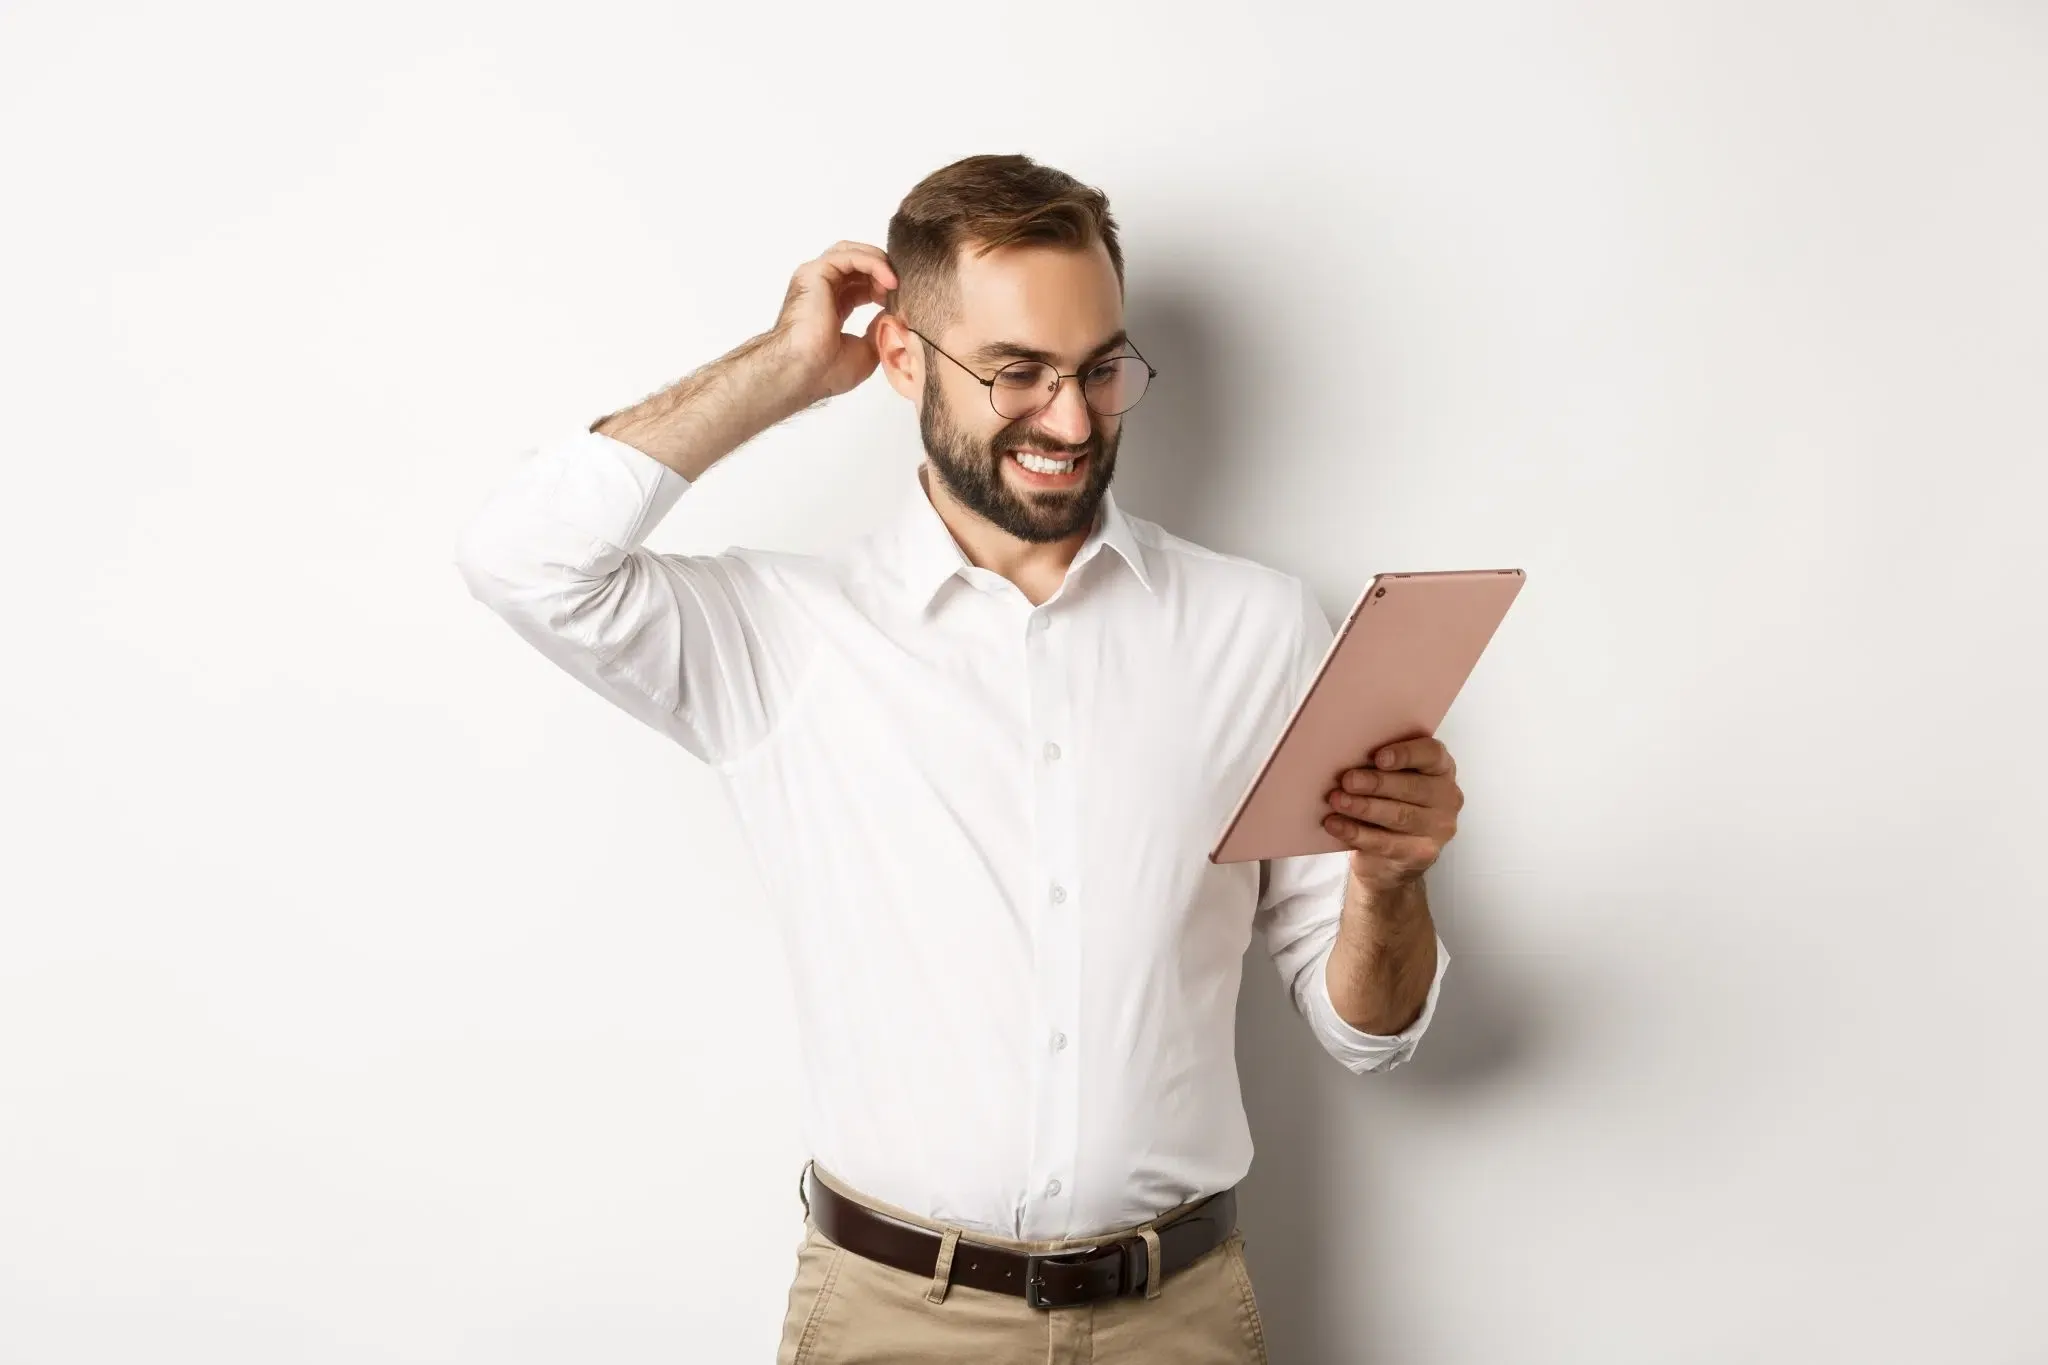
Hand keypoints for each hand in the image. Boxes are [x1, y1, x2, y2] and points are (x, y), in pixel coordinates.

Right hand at [768, 240, 898, 404]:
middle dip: (883, 271)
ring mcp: (816, 279)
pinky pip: (849, 256)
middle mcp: (821, 289)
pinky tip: (888, 280)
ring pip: (852, 253)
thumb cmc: (826, 370)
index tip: (902, 301)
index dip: (883, 286)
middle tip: (902, 290)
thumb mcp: (867, 351)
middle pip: (857, 262)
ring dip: (879, 263)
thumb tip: (894, 316)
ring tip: (896, 283)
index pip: (860, 282)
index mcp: (831, 306)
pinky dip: (873, 263)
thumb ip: (879, 330)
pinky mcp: (815, 272)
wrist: (803, 372)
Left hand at [1323, 737, 1462, 894]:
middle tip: (1347, 780)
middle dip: (1377, 783)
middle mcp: (1447, 797)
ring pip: (1400, 816)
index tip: (1378, 757)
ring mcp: (1437, 828)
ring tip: (1336, 801)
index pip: (1432, 754)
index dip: (1406, 754)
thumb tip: (1347, 755)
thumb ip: (1380, 766)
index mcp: (1441, 768)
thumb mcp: (1391, 779)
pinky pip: (1386, 842)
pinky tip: (1335, 824)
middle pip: (1413, 787)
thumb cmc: (1390, 803)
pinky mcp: (1421, 853)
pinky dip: (1356, 832)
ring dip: (1364, 807)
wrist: (1393, 859)